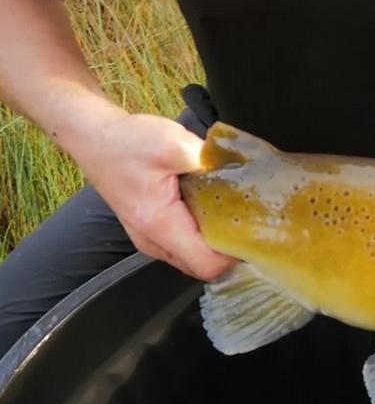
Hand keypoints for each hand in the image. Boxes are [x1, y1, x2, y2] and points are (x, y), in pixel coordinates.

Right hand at [72, 113, 234, 279]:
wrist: (93, 137)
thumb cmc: (126, 141)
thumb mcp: (173, 143)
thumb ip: (209, 161)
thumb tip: (240, 173)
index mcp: (160, 225)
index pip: (208, 265)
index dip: (235, 254)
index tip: (253, 232)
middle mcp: (153, 241)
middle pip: (203, 266)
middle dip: (228, 250)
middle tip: (249, 221)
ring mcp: (149, 239)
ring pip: (193, 257)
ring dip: (214, 242)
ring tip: (231, 214)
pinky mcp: (150, 231)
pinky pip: (184, 245)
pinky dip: (200, 234)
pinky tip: (210, 209)